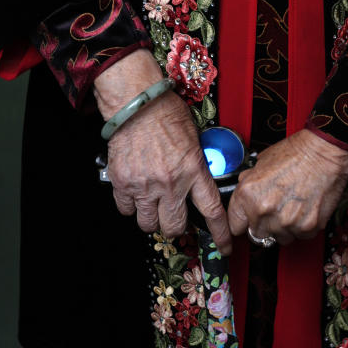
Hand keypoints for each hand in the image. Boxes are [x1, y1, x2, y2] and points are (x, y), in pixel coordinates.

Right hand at [95, 51, 230, 254]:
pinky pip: (126, 210)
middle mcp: (170, 183)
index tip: (225, 246)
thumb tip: (199, 180)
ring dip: (152, 217)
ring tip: (152, 202)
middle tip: (175, 215)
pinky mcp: (123, 183)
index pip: (211, 211)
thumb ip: (197, 163)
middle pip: (175, 227)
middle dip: (176, 226)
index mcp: (194, 170)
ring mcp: (145, 186)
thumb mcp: (194, 138)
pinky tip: (135, 191)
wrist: (137, 102)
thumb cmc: (166, 112)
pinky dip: (130, 205)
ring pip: (148, 224)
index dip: (219, 234)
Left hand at [227, 129, 347, 245]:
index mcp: (248, 194)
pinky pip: (300, 236)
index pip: (235, 226)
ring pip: (280, 238)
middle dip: (265, 224)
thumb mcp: (261, 162)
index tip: (248, 221)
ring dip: (284, 227)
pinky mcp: (307, 227)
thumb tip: (244, 198)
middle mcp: (264, 211)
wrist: (325, 151)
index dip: (243, 222)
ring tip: (293, 206)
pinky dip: (303, 226)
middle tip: (277, 208)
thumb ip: (248, 183)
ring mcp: (286, 221)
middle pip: (257, 235)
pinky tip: (305, 208)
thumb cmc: (296, 152)